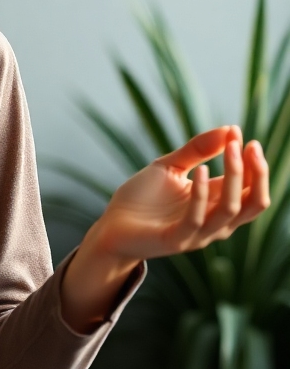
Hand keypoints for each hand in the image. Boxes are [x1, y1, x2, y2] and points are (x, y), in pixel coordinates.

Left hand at [61, 126, 269, 331]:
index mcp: (215, 204)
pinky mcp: (176, 240)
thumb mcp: (170, 167)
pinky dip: (202, 193)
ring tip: (229, 148)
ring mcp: (197, 234)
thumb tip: (230, 128)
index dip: (254, 164)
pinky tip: (201, 170)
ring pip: (231, 210)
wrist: (111, 226)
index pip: (251, 189)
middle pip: (253, 202)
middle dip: (256, 173)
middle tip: (247, 145)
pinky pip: (197, 219)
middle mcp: (213, 222)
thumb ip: (197, 150)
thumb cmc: (142, 199)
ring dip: (234, 177)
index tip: (243, 136)